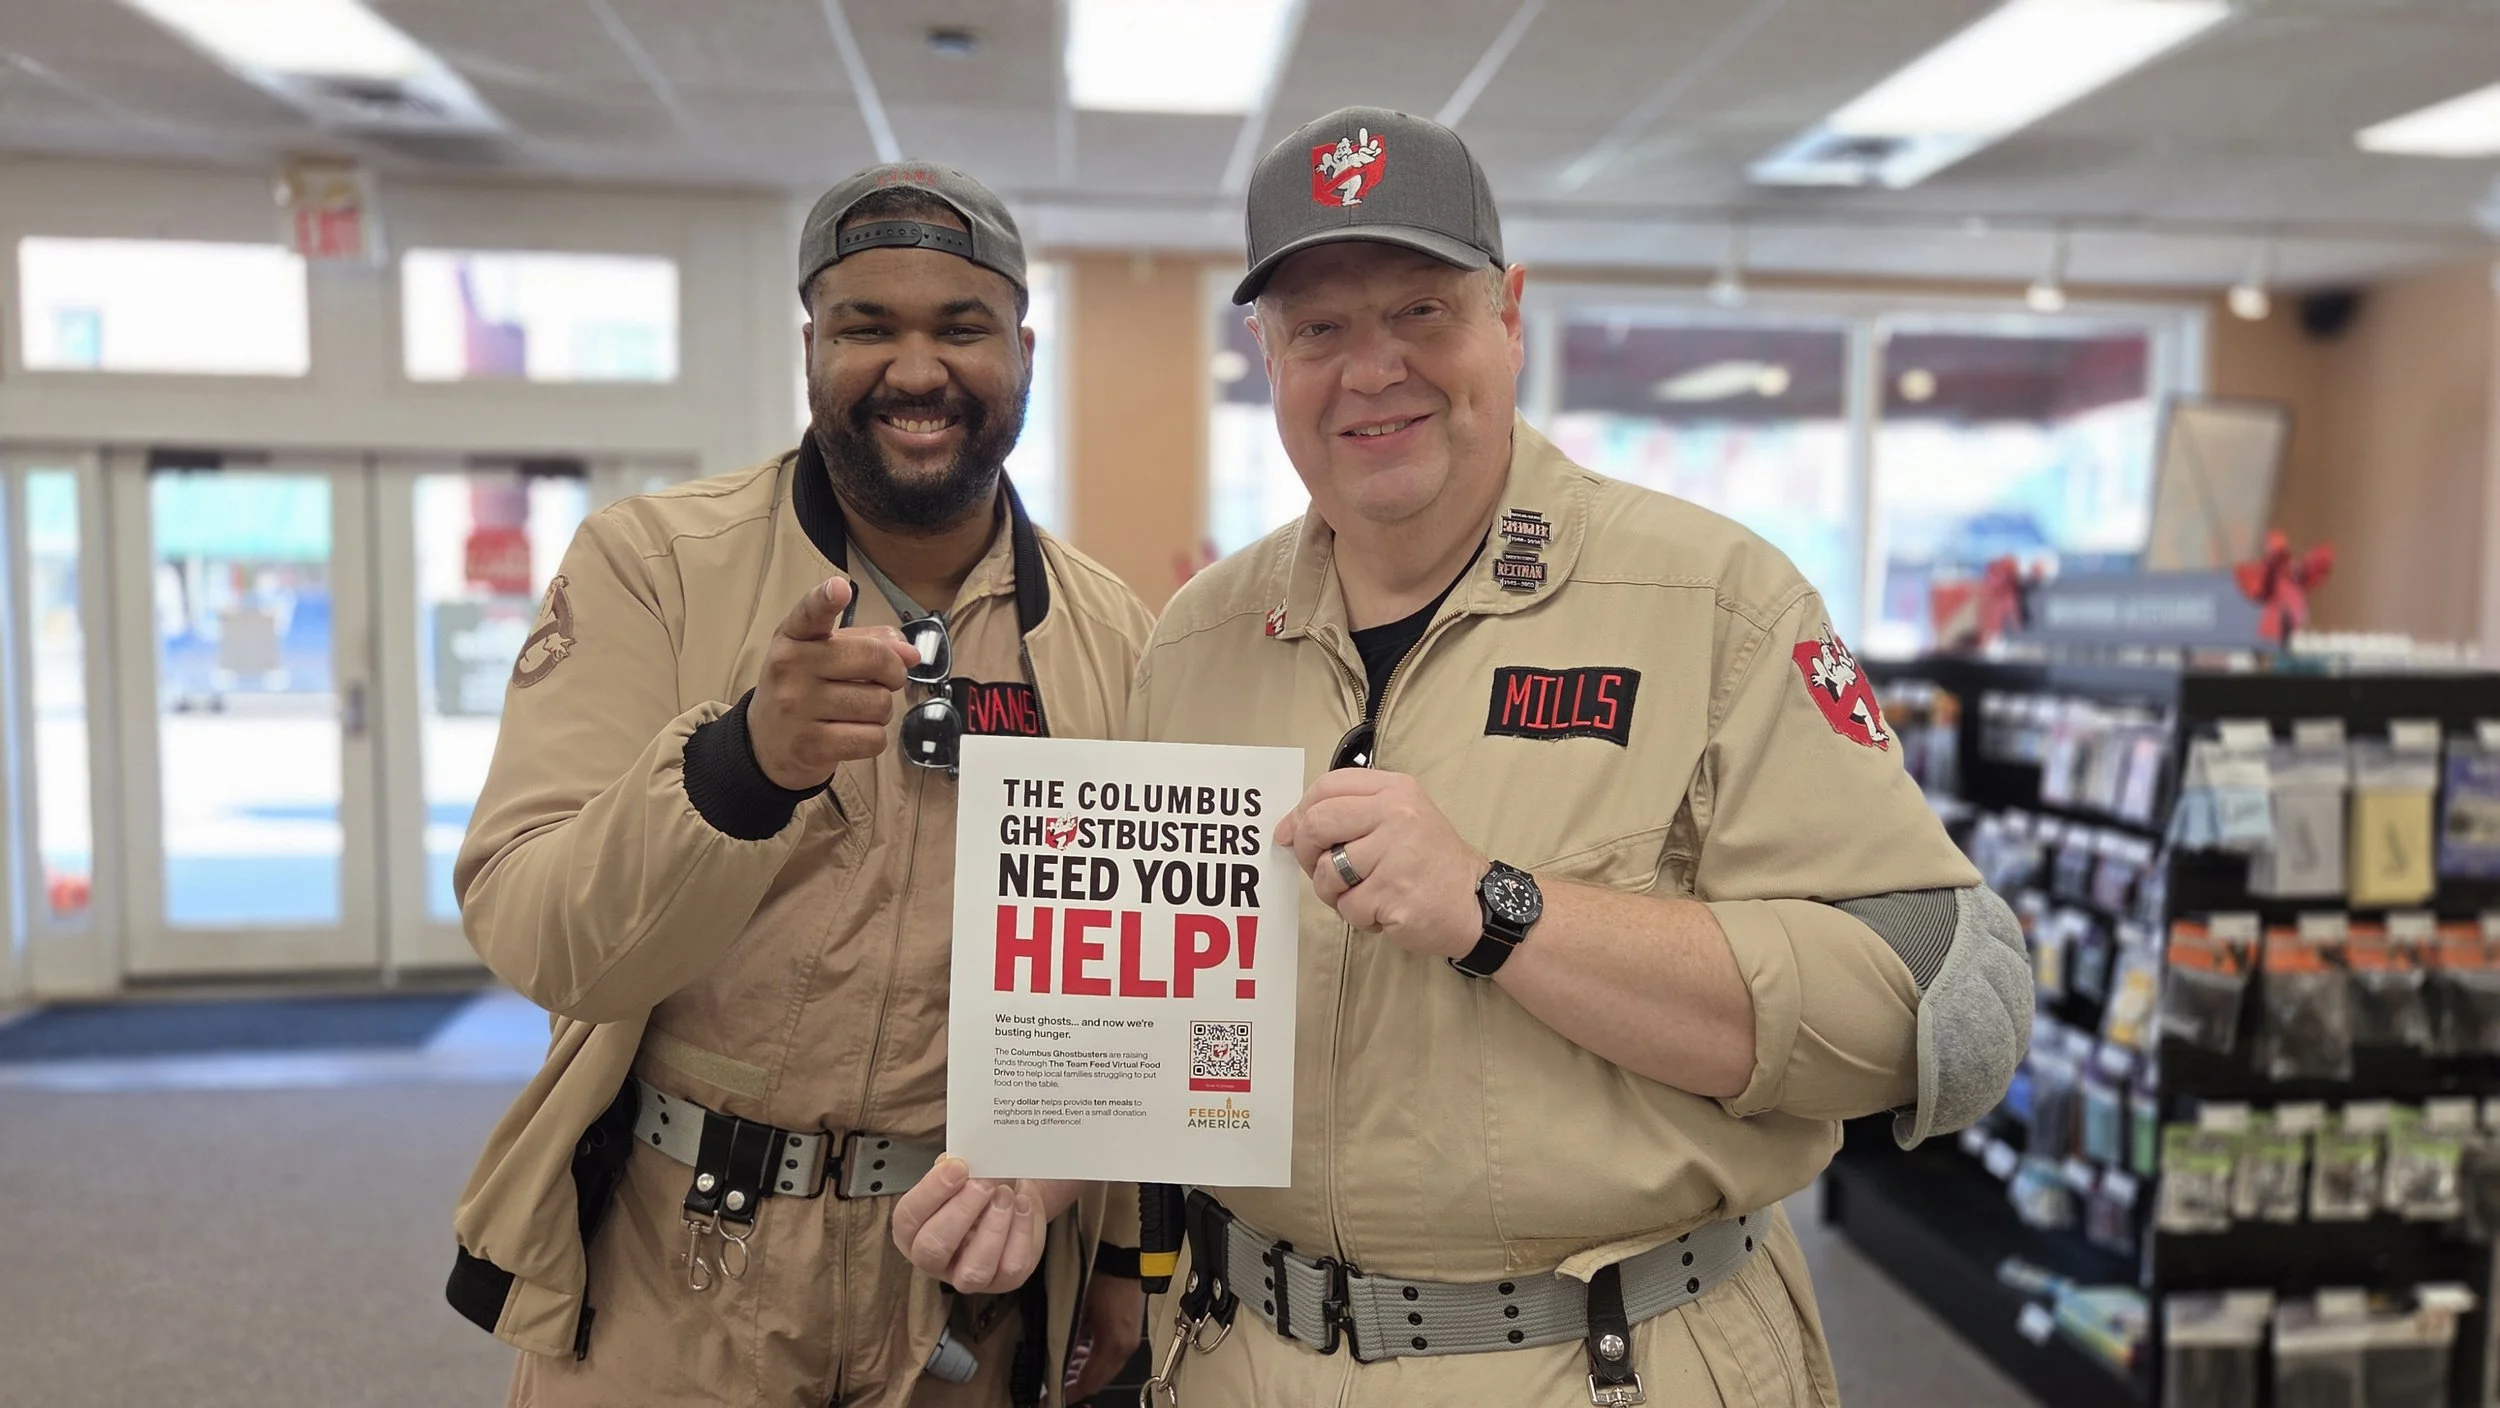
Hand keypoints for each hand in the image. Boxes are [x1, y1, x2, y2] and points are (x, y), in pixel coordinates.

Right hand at [748, 577, 917, 789]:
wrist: (766, 743)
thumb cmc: (806, 689)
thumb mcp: (827, 655)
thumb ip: (870, 643)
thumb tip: (910, 654)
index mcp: (794, 637)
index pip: (809, 613)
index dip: (826, 599)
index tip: (839, 589)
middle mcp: (789, 667)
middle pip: (875, 659)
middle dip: (893, 672)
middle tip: (884, 681)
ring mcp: (796, 707)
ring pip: (879, 703)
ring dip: (881, 710)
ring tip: (856, 712)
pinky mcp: (809, 745)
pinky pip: (873, 738)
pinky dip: (873, 739)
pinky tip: (850, 735)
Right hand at [890, 1156, 1076, 1293]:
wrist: (1010, 1198)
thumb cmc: (976, 1187)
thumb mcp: (960, 1173)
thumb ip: (953, 1167)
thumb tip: (960, 1158)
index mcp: (912, 1231)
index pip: (908, 1217)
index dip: (931, 1191)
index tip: (958, 1167)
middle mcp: (933, 1260)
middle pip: (934, 1247)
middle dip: (962, 1211)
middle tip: (984, 1182)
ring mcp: (966, 1276)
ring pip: (974, 1269)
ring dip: (993, 1227)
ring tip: (1005, 1194)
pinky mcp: (1002, 1281)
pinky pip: (1010, 1267)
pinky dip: (1020, 1232)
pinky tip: (1022, 1205)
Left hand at [1064, 1270, 1145, 1401]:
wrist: (1122, 1252)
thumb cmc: (1098, 1277)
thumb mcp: (1078, 1310)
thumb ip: (1068, 1340)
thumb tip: (1057, 1360)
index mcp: (1114, 1345)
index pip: (1091, 1382)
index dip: (1070, 1392)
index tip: (1052, 1395)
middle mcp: (1125, 1346)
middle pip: (1100, 1379)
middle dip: (1077, 1384)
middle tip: (1055, 1383)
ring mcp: (1130, 1337)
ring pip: (1106, 1367)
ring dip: (1085, 1370)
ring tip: (1064, 1366)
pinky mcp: (1130, 1327)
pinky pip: (1111, 1353)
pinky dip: (1094, 1357)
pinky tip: (1080, 1350)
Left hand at [1275, 768, 1486, 959]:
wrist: (1477, 902)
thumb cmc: (1430, 862)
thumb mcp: (1400, 818)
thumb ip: (1349, 814)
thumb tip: (1288, 829)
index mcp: (1395, 790)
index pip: (1327, 786)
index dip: (1299, 812)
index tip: (1290, 834)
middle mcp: (1395, 814)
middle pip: (1317, 824)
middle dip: (1306, 853)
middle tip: (1320, 870)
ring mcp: (1395, 854)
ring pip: (1326, 872)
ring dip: (1335, 893)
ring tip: (1364, 894)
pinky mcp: (1393, 893)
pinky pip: (1348, 907)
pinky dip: (1359, 916)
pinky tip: (1384, 911)